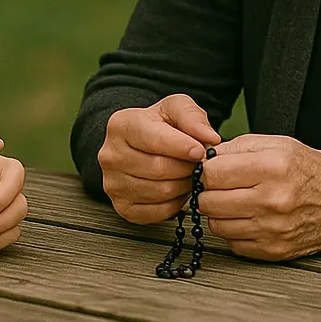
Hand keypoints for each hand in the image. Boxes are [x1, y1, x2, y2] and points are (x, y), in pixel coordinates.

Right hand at [97, 94, 221, 224]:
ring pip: (160, 192)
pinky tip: (178, 190)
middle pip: (158, 168)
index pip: (153, 139)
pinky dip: (175, 204)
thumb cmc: (158, 126)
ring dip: (183, 186)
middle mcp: (111, 155)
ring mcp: (113, 183)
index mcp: (121, 125)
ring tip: (188, 174)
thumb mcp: (174, 108)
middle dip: (186, 168)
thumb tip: (209, 137)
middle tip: (198, 164)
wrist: (139, 145)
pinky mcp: (121, 206)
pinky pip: (157, 212)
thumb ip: (192, 117)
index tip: (200, 150)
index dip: (182, 147)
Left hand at [198, 134, 320, 260]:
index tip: (212, 170)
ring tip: (235, 203)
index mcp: (271, 168)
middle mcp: (271, 201)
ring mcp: (271, 229)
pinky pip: (233, 243)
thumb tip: (205, 158)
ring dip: (220, 214)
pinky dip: (235, 232)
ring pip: (217, 225)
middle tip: (221, 187)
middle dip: (209, 192)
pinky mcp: (273, 250)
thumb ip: (239, 147)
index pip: (212, 173)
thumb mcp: (280, 145)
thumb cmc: (312, 171)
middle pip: (209, 201)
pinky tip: (248, 219)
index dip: (206, 170)